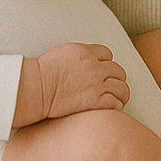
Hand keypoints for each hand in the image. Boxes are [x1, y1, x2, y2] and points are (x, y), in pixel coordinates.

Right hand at [13, 43, 128, 127]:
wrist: (38, 87)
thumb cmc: (44, 72)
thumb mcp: (64, 53)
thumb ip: (80, 55)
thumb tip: (86, 60)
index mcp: (85, 52)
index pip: (108, 54)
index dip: (106, 64)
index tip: (102, 72)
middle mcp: (94, 66)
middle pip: (118, 70)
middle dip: (116, 78)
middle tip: (112, 86)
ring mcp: (96, 84)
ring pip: (122, 87)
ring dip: (120, 93)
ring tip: (116, 98)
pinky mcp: (96, 102)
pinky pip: (116, 103)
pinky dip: (116, 106)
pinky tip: (109, 107)